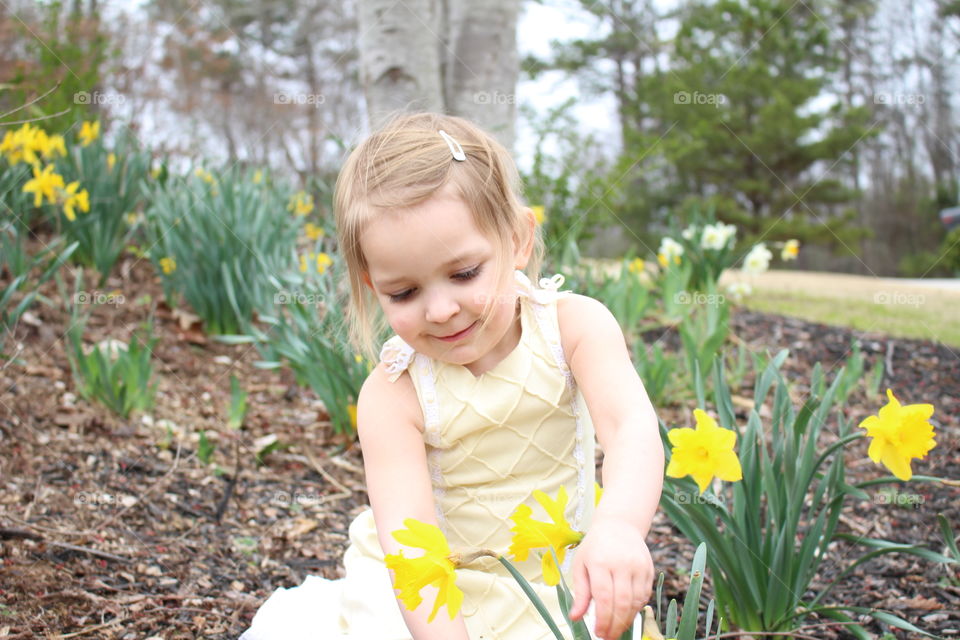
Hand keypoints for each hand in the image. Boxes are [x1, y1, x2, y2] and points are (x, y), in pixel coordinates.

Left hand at [568, 516, 653, 639]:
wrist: (619, 525)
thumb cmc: (595, 547)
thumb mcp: (581, 565)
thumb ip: (581, 593)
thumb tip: (575, 618)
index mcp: (600, 562)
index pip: (604, 597)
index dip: (602, 619)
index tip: (598, 633)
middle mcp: (621, 564)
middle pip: (622, 602)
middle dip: (615, 624)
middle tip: (608, 637)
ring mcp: (638, 566)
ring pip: (636, 601)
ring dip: (627, 620)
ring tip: (616, 630)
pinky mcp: (649, 569)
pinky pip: (644, 595)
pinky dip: (636, 609)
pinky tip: (626, 616)